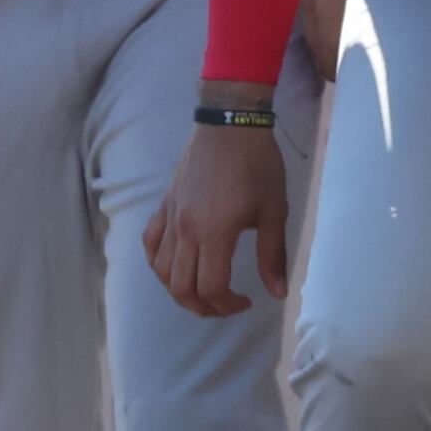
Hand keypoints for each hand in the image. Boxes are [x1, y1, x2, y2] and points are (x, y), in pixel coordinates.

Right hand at [143, 117, 294, 316]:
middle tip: (225, 305)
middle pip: (181, 287)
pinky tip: (176, 266)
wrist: (229, 124)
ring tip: (203, 292)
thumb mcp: (274, 210)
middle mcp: (185, 230)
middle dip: (203, 307)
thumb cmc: (257, 165)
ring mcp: (170, 218)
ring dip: (179, 290)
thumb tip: (278, 293)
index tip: (246, 301)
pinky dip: (159, 264)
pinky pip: (151, 244)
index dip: (226, 305)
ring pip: (162, 270)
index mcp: (214, 233)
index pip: (210, 287)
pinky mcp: (164, 206)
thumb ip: (273, 255)